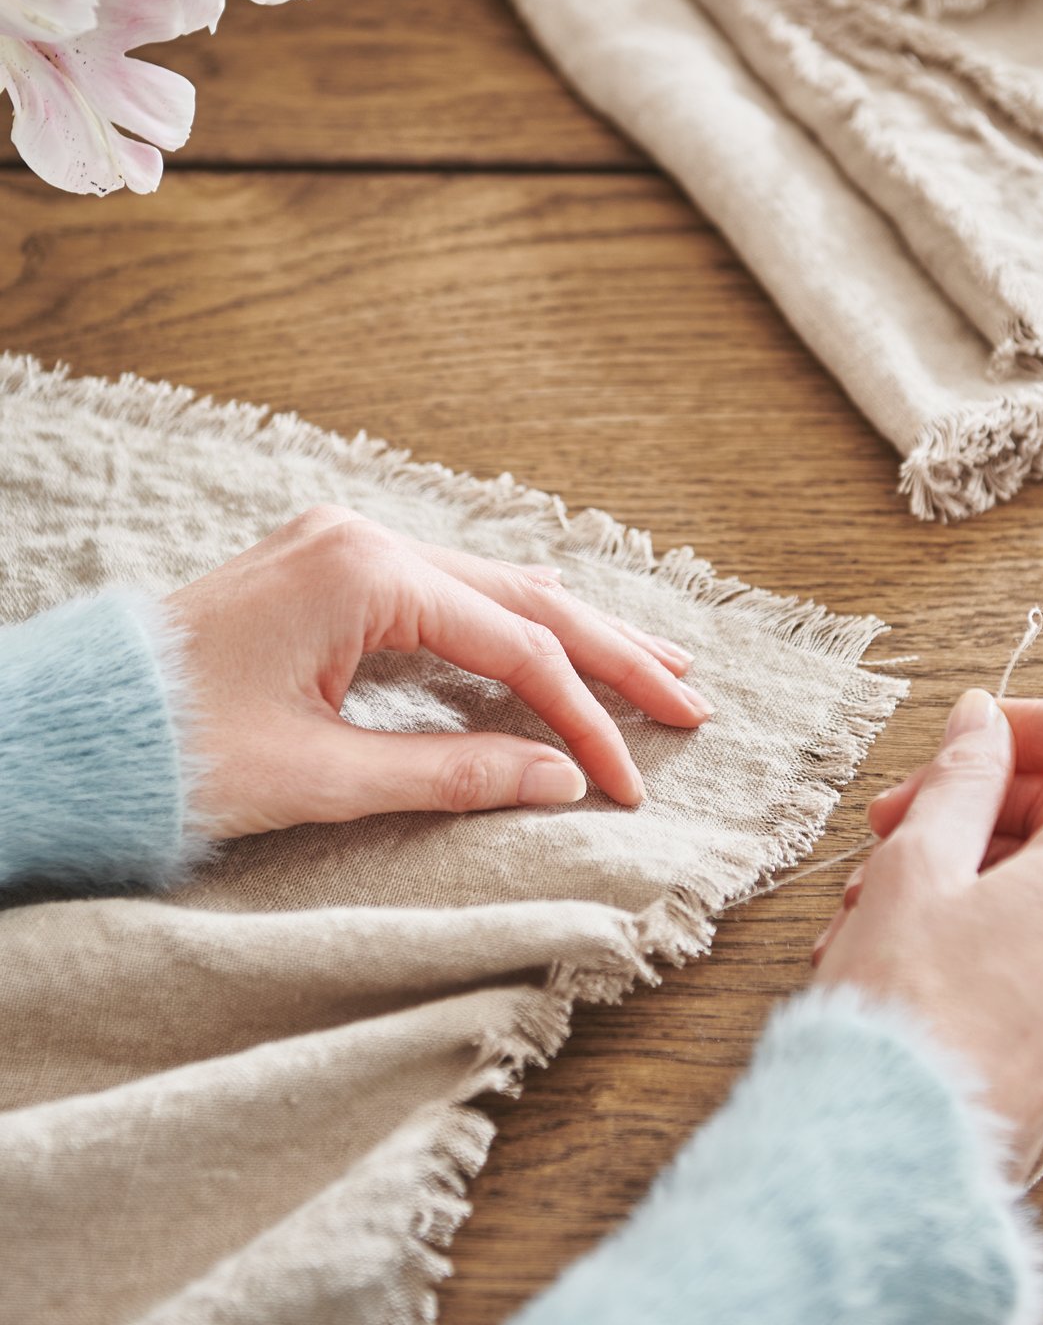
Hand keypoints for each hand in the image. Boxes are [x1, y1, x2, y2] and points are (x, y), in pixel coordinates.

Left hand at [164, 506, 712, 838]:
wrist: (67, 727)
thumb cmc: (174, 752)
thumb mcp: (322, 775)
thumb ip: (454, 772)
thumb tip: (563, 782)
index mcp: (364, 573)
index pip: (517, 648)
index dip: (587, 719)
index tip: (632, 785)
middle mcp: (363, 539)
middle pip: (524, 597)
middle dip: (613, 654)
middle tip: (693, 700)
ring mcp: (343, 545)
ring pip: (491, 586)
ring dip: (573, 631)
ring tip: (656, 666)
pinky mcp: (328, 568)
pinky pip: (446, 591)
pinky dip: (510, 624)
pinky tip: (558, 637)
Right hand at [812, 689, 1042, 1178]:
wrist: (902, 1152)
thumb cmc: (908, 1009)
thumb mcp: (919, 859)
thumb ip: (962, 772)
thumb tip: (984, 720)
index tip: (972, 737)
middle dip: (979, 794)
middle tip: (889, 820)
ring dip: (962, 855)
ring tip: (870, 895)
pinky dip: (980, 906)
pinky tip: (893, 934)